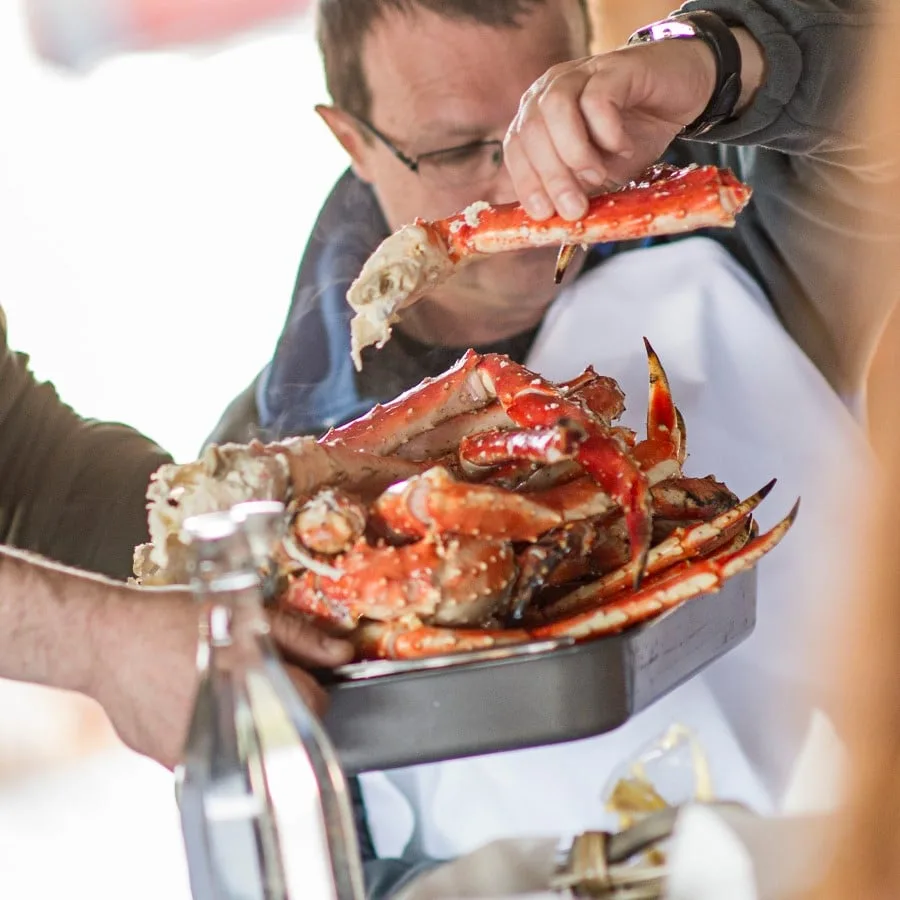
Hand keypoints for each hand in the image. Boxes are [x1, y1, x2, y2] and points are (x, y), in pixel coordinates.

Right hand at [88, 588, 352, 768]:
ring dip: (247, 722)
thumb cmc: (173, 620)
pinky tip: (194, 705)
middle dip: (279, 706)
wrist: (106, 640)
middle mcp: (229, 725)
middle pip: (284, 729)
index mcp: (252, 682)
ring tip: (220, 689)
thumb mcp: (244, 613)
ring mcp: (200, 751)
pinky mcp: (175, 764)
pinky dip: (216, 734)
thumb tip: (342, 654)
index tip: (297, 674)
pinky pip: (215, 756)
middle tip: (253, 679)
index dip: (310, 685)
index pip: (314, 705)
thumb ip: (299, 637)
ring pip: (250, 747)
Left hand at [503, 39, 718, 220]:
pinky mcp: (615, 67)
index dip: (526, 183)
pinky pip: (597, 99)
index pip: (516, 147)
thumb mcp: (599, 173)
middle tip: (575, 209)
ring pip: (556, 109)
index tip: (544, 215)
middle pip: (531, 130)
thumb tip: (555, 220)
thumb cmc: (633, 135)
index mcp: (538, 115)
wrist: (682, 92)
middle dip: (551, 177)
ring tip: (599, 175)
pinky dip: (608, 132)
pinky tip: (624, 148)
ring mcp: (582, 73)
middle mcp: (551, 89)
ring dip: (574, 152)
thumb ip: (575, 189)